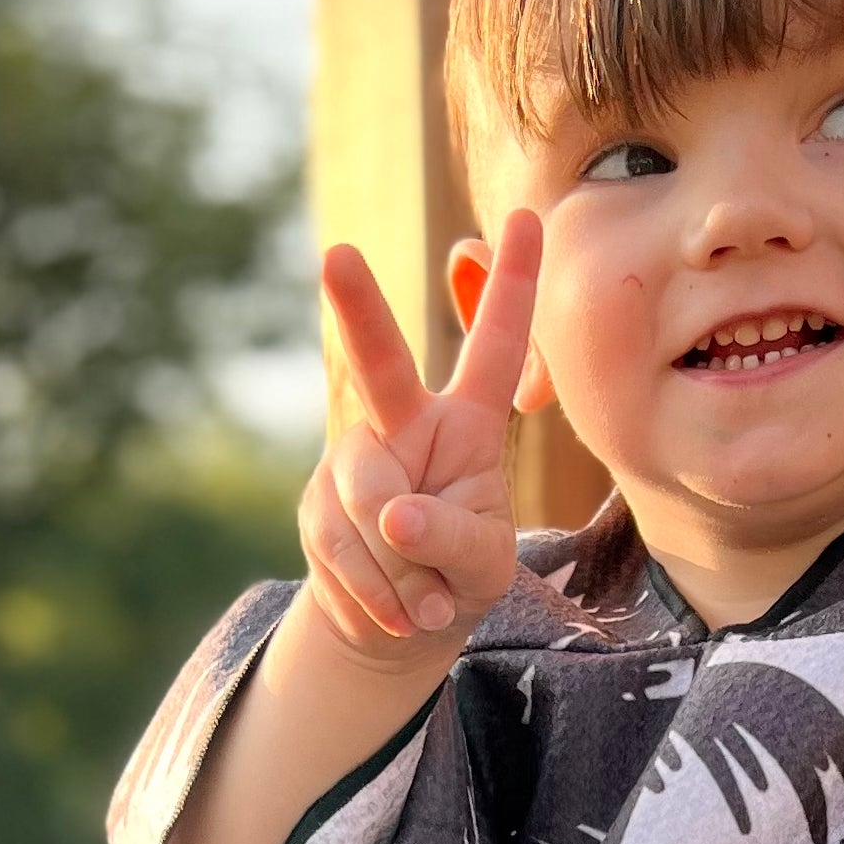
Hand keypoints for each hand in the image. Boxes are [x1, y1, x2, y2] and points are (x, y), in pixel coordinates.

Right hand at [296, 210, 540, 655]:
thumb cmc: (457, 577)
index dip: (511, 284)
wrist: (395, 626)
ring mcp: (352, 461)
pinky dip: (378, 593)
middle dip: (359, 310)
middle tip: (338, 256)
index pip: (495, 345)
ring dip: (404, 568)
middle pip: (382, 365)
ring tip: (427, 603)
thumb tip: (395, 517)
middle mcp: (405, 422)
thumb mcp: (485, 565)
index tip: (527, 216)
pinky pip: (344, 547)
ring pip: (369, 498)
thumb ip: (454, 539)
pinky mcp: (317, 505)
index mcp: (468, 421)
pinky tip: (399, 611)